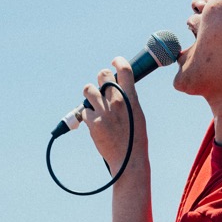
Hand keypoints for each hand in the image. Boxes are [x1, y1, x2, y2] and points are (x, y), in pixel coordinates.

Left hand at [83, 58, 146, 174]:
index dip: (118, 61)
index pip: (125, 70)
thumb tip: (121, 87)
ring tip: (94, 103)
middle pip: (103, 75)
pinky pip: (84, 111)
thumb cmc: (135, 138)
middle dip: (101, 78)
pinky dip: (87, 115)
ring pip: (88, 89)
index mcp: (131, 98)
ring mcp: (103, 111)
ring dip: (90, 94)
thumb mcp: (138, 115)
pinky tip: (94, 123)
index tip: (115, 61)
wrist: (128, 160)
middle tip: (102, 87)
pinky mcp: (92, 122)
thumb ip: (129, 99)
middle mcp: (117, 102)